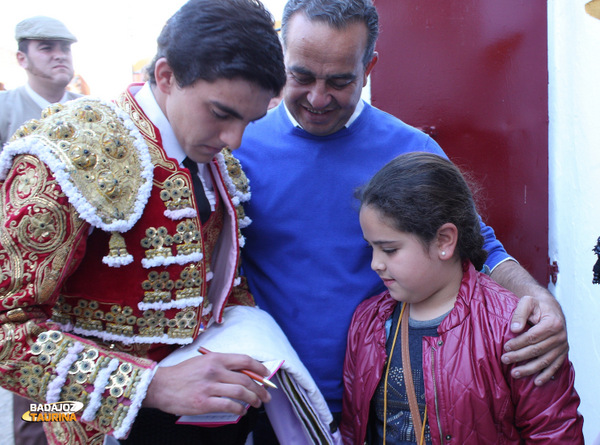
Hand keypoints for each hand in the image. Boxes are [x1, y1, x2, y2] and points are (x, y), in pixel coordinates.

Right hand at [143, 352, 270, 415]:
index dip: (260, 367)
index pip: (244, 360)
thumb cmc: (182, 374)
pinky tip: (242, 411)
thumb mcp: (202, 362)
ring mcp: (209, 387)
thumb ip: (222, 366)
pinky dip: (239, 409)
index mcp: (215, 358)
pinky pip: (229, 405)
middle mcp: (214, 370)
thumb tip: (244, 373)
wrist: (160, 386)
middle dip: (260, 388)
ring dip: (253, 399)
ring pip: (241, 392)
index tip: (267, 374)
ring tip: (257, 403)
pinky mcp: (204, 402)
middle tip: (266, 395)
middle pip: (246, 378)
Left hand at [501, 291, 568, 385]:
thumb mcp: (527, 302)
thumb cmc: (537, 305)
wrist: (551, 308)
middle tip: (505, 359)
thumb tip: (515, 329)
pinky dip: (546, 375)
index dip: (518, 343)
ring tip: (515, 373)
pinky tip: (537, 382)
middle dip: (519, 356)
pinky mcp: (563, 353)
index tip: (505, 347)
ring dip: (529, 369)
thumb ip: (520, 313)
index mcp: (552, 323)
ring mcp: (563, 346)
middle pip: (537, 350)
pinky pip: (555, 366)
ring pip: (545, 361)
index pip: (533, 337)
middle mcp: (560, 336)